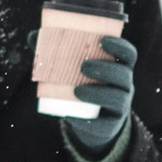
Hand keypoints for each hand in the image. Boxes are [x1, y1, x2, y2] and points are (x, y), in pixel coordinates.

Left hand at [63, 33, 136, 158]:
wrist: (89, 121)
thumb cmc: (82, 84)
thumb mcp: (74, 69)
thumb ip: (56, 52)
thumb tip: (33, 36)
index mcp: (118, 67)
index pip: (129, 54)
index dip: (120, 46)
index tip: (103, 40)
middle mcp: (124, 85)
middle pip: (123, 75)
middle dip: (105, 69)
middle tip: (83, 66)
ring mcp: (120, 106)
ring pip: (118, 99)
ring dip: (98, 93)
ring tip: (76, 91)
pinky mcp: (111, 125)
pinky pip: (104, 125)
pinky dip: (87, 122)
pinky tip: (70, 117)